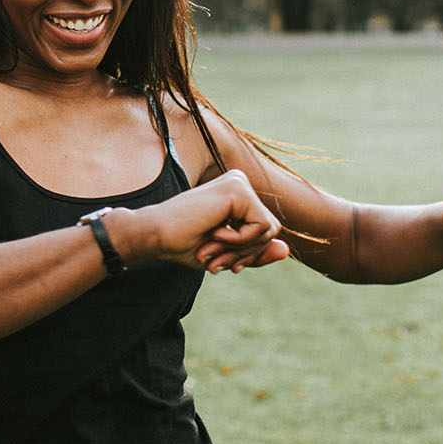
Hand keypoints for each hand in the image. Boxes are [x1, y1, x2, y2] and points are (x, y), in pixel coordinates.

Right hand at [120, 170, 288, 272]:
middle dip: (246, 253)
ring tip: (211, 247)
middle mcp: (240, 183)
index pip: (266, 231)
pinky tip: (214, 233)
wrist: (156, 236)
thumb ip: (255, 252)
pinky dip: (239, 241)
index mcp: (237, 195)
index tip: (219, 260)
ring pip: (269, 230)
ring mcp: (239, 183)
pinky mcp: (238, 190)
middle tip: (213, 257)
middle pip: (272, 231)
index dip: (247, 254)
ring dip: (241, 249)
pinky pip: (261, 227)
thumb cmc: (183, 244)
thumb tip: (287, 250)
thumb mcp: (227, 254)